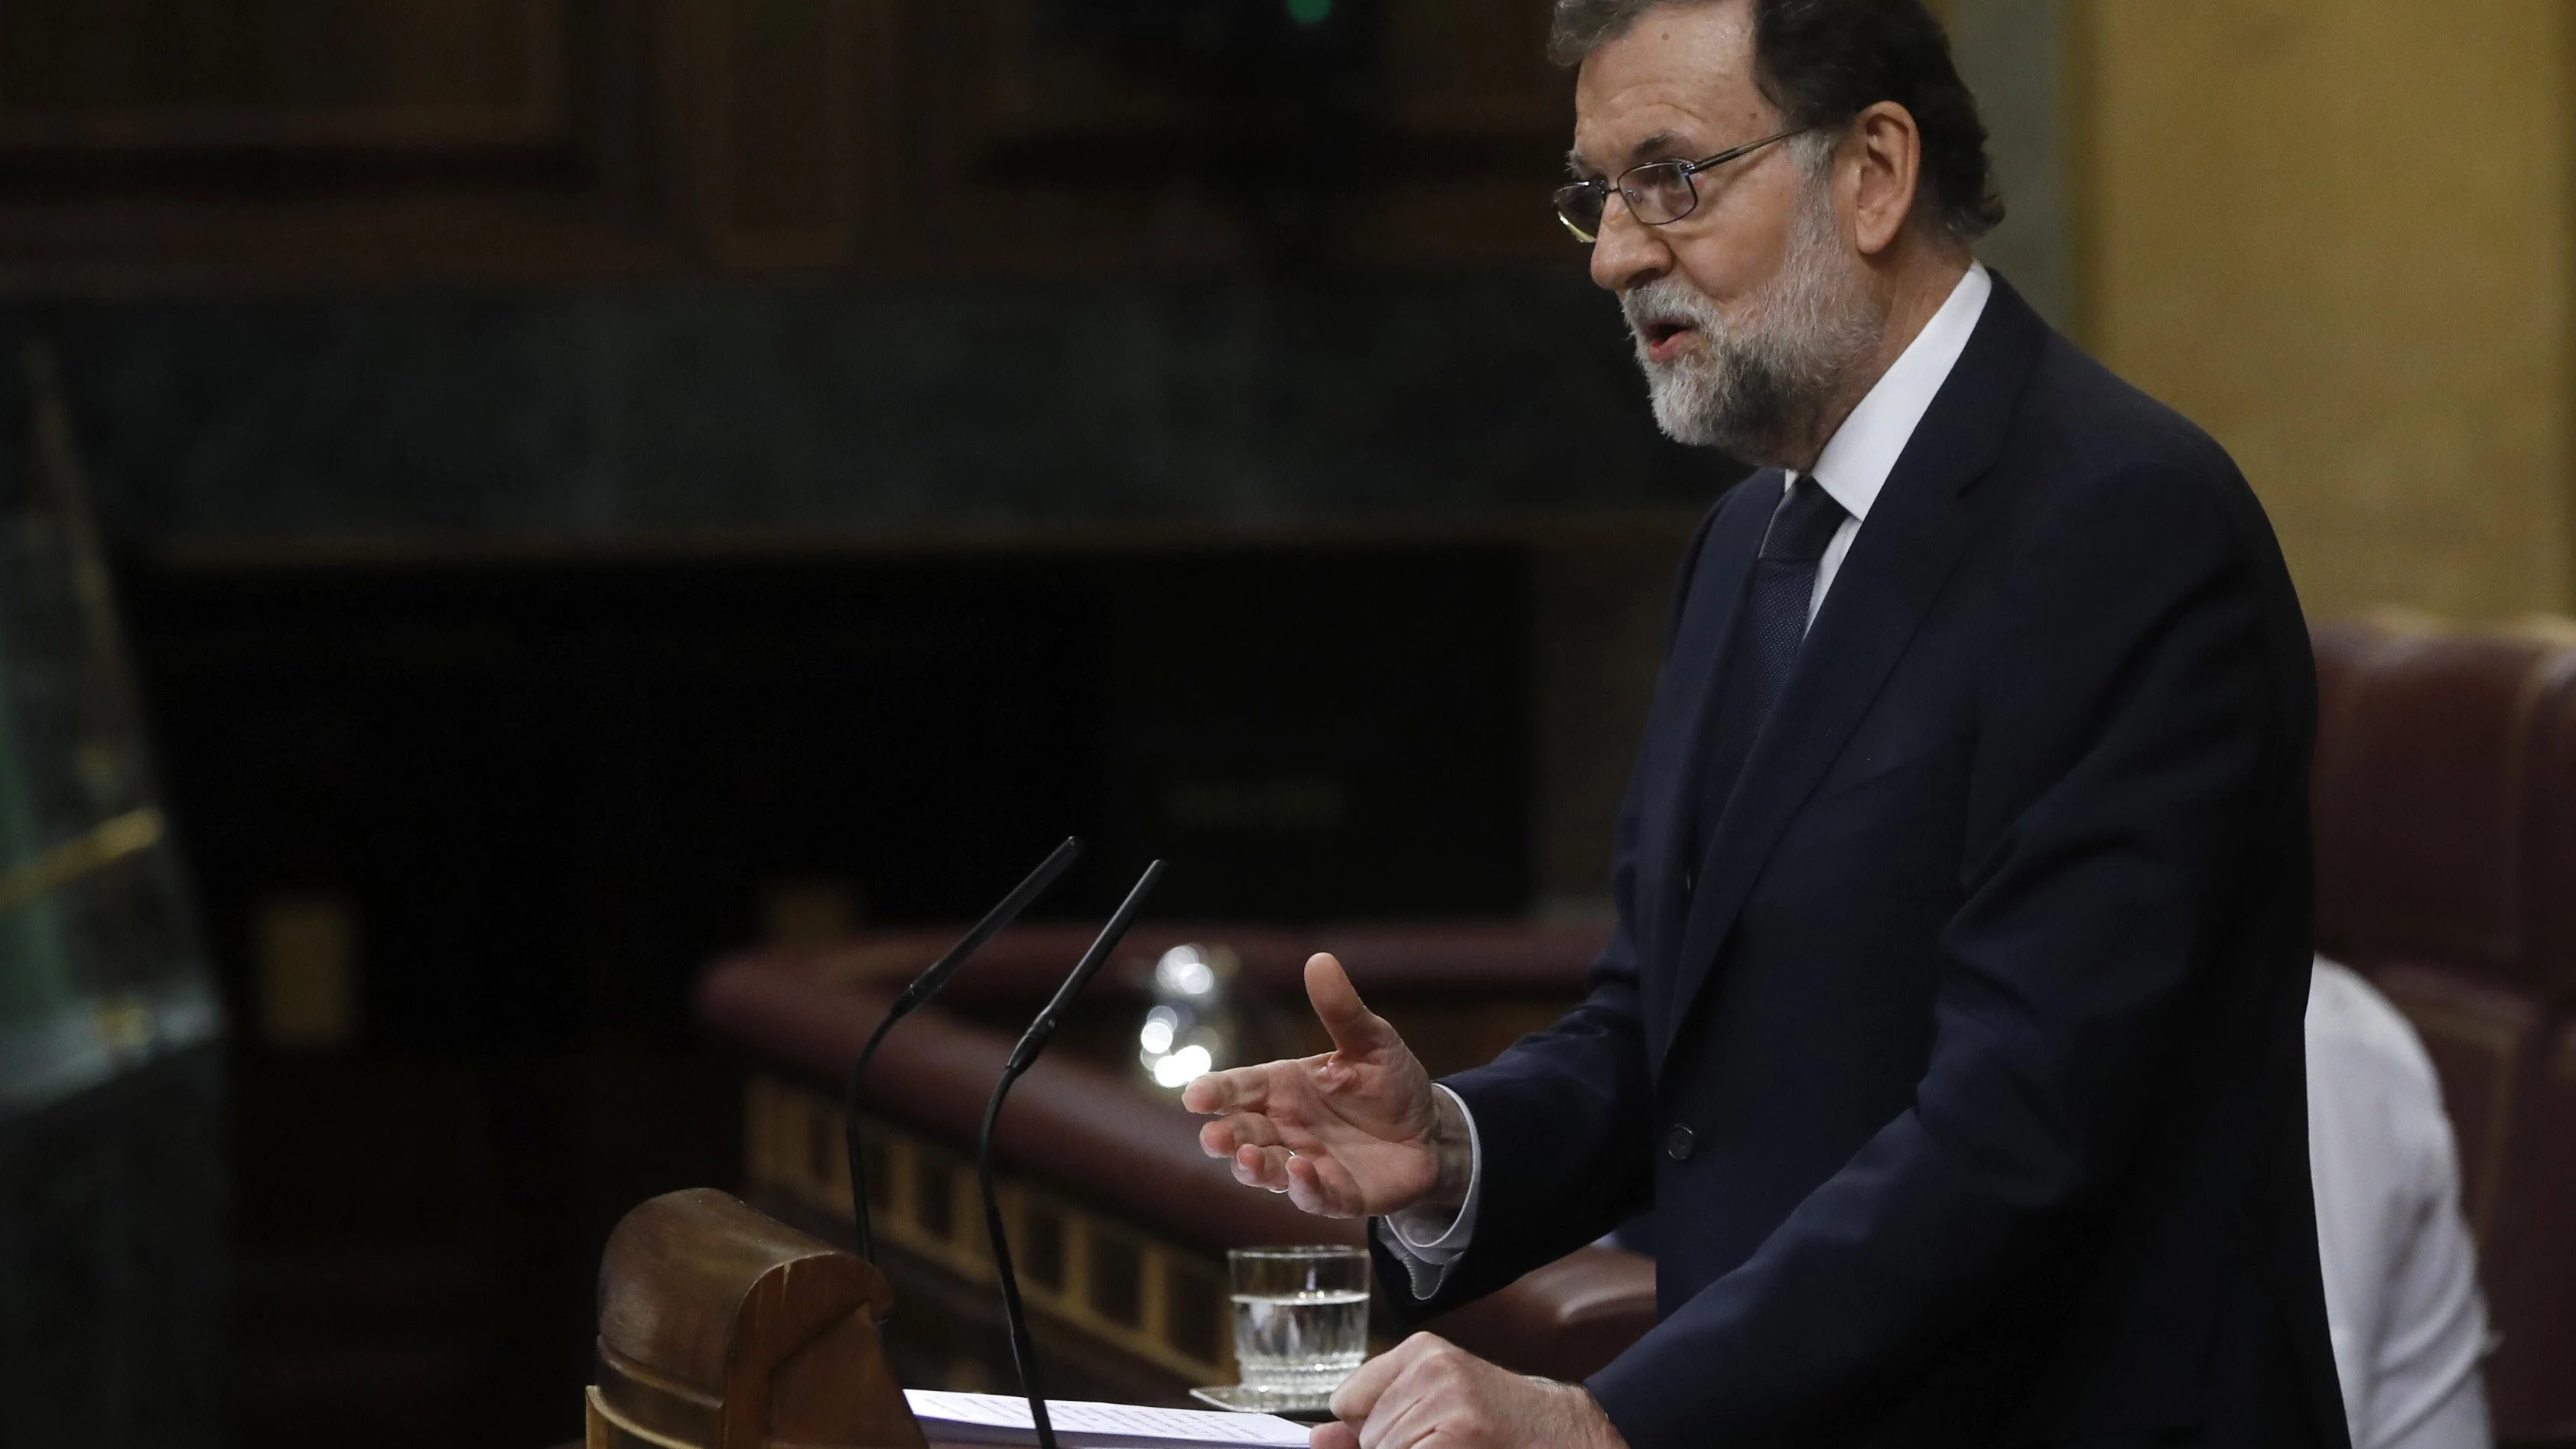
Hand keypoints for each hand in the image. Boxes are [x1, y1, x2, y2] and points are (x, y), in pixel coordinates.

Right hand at [1182, 953, 1470, 1218]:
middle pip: (1245, 1133)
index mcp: (1286, 1087)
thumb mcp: (1372, 1041)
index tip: (1195, 1097)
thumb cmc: (1390, 1083)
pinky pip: (1316, 1196)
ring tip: (1246, 1159)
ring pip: (1270, 1170)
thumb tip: (1319, 960)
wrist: (1432, 1131)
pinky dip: (1306, 1189)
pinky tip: (1301, 1174)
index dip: (1217, 1092)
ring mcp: (1309, 1164)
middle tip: (1213, 1138)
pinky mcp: (1338, 1195)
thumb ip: (1342, 1010)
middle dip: (1226, 1136)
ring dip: (1254, 1167)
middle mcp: (1288, 1128)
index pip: (1242, 1087)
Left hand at [1311, 1333, 1623, 1448]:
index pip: (1347, 1402)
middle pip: (1367, 1436)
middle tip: (1449, 1443)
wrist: (1567, 1436)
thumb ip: (1368, 1423)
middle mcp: (1430, 1369)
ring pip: (1383, 1448)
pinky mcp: (1458, 1434)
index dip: (1372, 1433)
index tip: (1410, 1435)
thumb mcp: (1432, 1407)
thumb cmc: (1497, 1426)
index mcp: (1420, 1353)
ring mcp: (1446, 1403)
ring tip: (1459, 1446)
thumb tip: (1315, 1440)